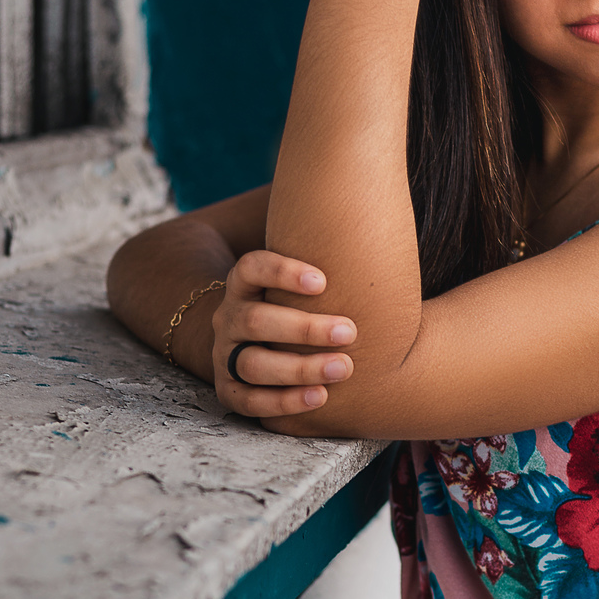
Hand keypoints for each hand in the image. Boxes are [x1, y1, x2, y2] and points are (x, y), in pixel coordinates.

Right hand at [212, 251, 356, 418]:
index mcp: (244, 284)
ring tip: (344, 368)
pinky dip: (284, 401)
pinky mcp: (230, 390)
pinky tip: (320, 397)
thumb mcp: (308, 274)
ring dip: (299, 367)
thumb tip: (373, 196)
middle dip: (305, 328)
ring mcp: (225, 355)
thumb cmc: (305, 303)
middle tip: (351, 331)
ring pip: (254, 363)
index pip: (250, 268)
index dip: (282, 273)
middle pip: (257, 320)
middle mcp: (229, 317)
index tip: (323, 280)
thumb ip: (328, 245)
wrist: (267, 344)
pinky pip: (249, 401)